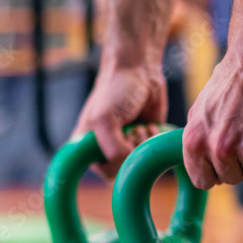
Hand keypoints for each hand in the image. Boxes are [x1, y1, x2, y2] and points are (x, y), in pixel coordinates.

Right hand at [72, 59, 166, 179]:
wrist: (140, 70)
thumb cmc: (117, 90)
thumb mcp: (105, 121)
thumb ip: (112, 150)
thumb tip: (129, 166)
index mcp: (87, 144)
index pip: (105, 171)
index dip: (117, 161)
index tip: (119, 139)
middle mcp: (106, 147)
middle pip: (127, 168)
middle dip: (133, 148)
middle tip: (132, 130)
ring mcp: (126, 144)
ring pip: (142, 160)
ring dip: (144, 143)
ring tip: (141, 125)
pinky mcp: (145, 139)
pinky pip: (154, 151)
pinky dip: (154, 139)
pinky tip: (150, 126)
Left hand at [182, 42, 242, 188]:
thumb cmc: (235, 78)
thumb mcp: (202, 109)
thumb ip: (199, 140)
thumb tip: (202, 167)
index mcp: (196, 140)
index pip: (204, 181)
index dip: (217, 170)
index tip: (228, 157)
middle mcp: (221, 148)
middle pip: (233, 180)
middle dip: (242, 162)